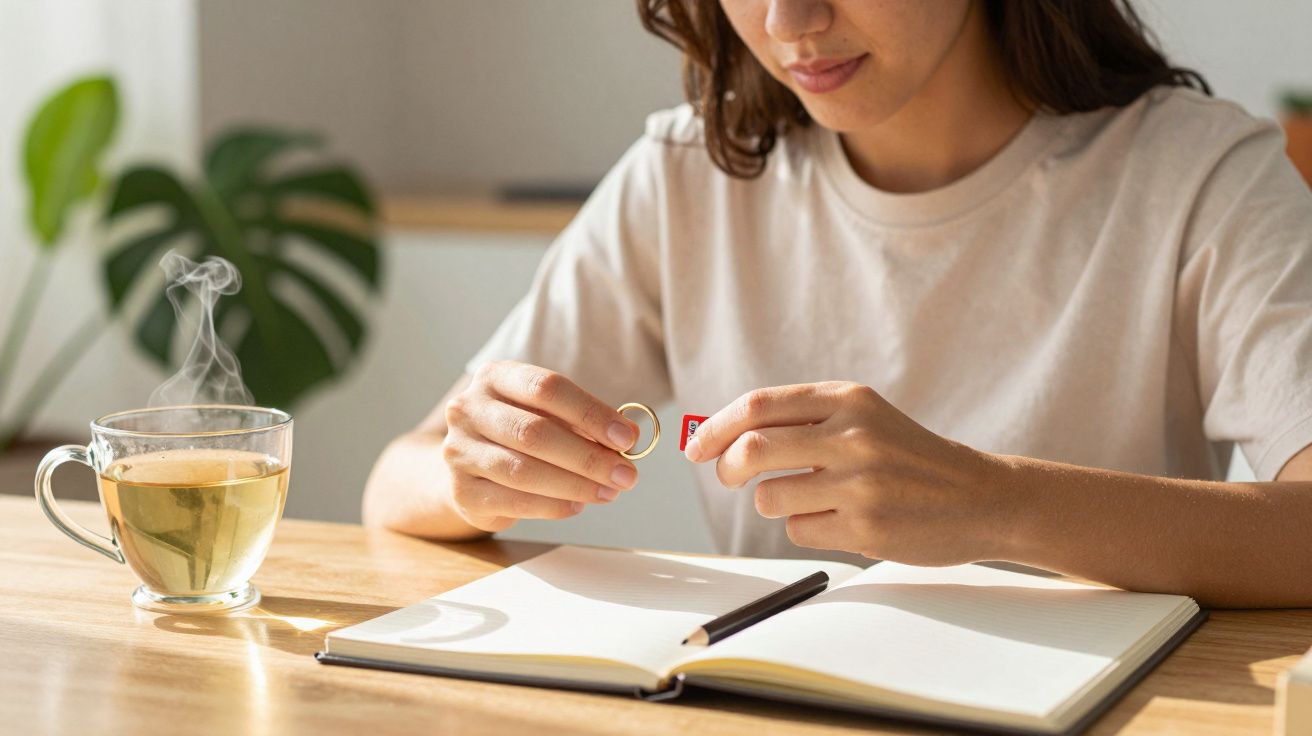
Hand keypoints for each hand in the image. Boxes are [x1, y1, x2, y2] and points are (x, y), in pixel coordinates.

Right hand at [442, 361, 641, 531]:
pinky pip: (514, 501)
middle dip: (588, 457)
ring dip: (575, 485)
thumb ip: (586, 423)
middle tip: (626, 474)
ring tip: (608, 492)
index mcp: (495, 377)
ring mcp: (459, 450)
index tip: (626, 438)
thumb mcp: (550, 416)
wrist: (470, 467)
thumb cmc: (519, 435)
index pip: (547, 388)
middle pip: (535, 432)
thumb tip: (629, 437)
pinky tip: (577, 505)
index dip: (590, 413)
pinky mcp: (462, 491)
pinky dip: (553, 506)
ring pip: (523, 470)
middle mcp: (468, 409)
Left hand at [683, 382, 1013, 563]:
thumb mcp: (863, 417)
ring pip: (770, 497)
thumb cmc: (908, 456)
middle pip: (752, 450)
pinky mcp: (866, 528)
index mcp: (848, 399)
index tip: (696, 447)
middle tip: (729, 477)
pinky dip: (805, 527)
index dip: (715, 427)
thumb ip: (800, 419)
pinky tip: (840, 520)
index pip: (758, 406)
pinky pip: (798, 530)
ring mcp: (860, 484)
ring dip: (773, 502)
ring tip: (809, 499)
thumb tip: (720, 435)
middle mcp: (853, 436)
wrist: (981, 497)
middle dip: (726, 468)